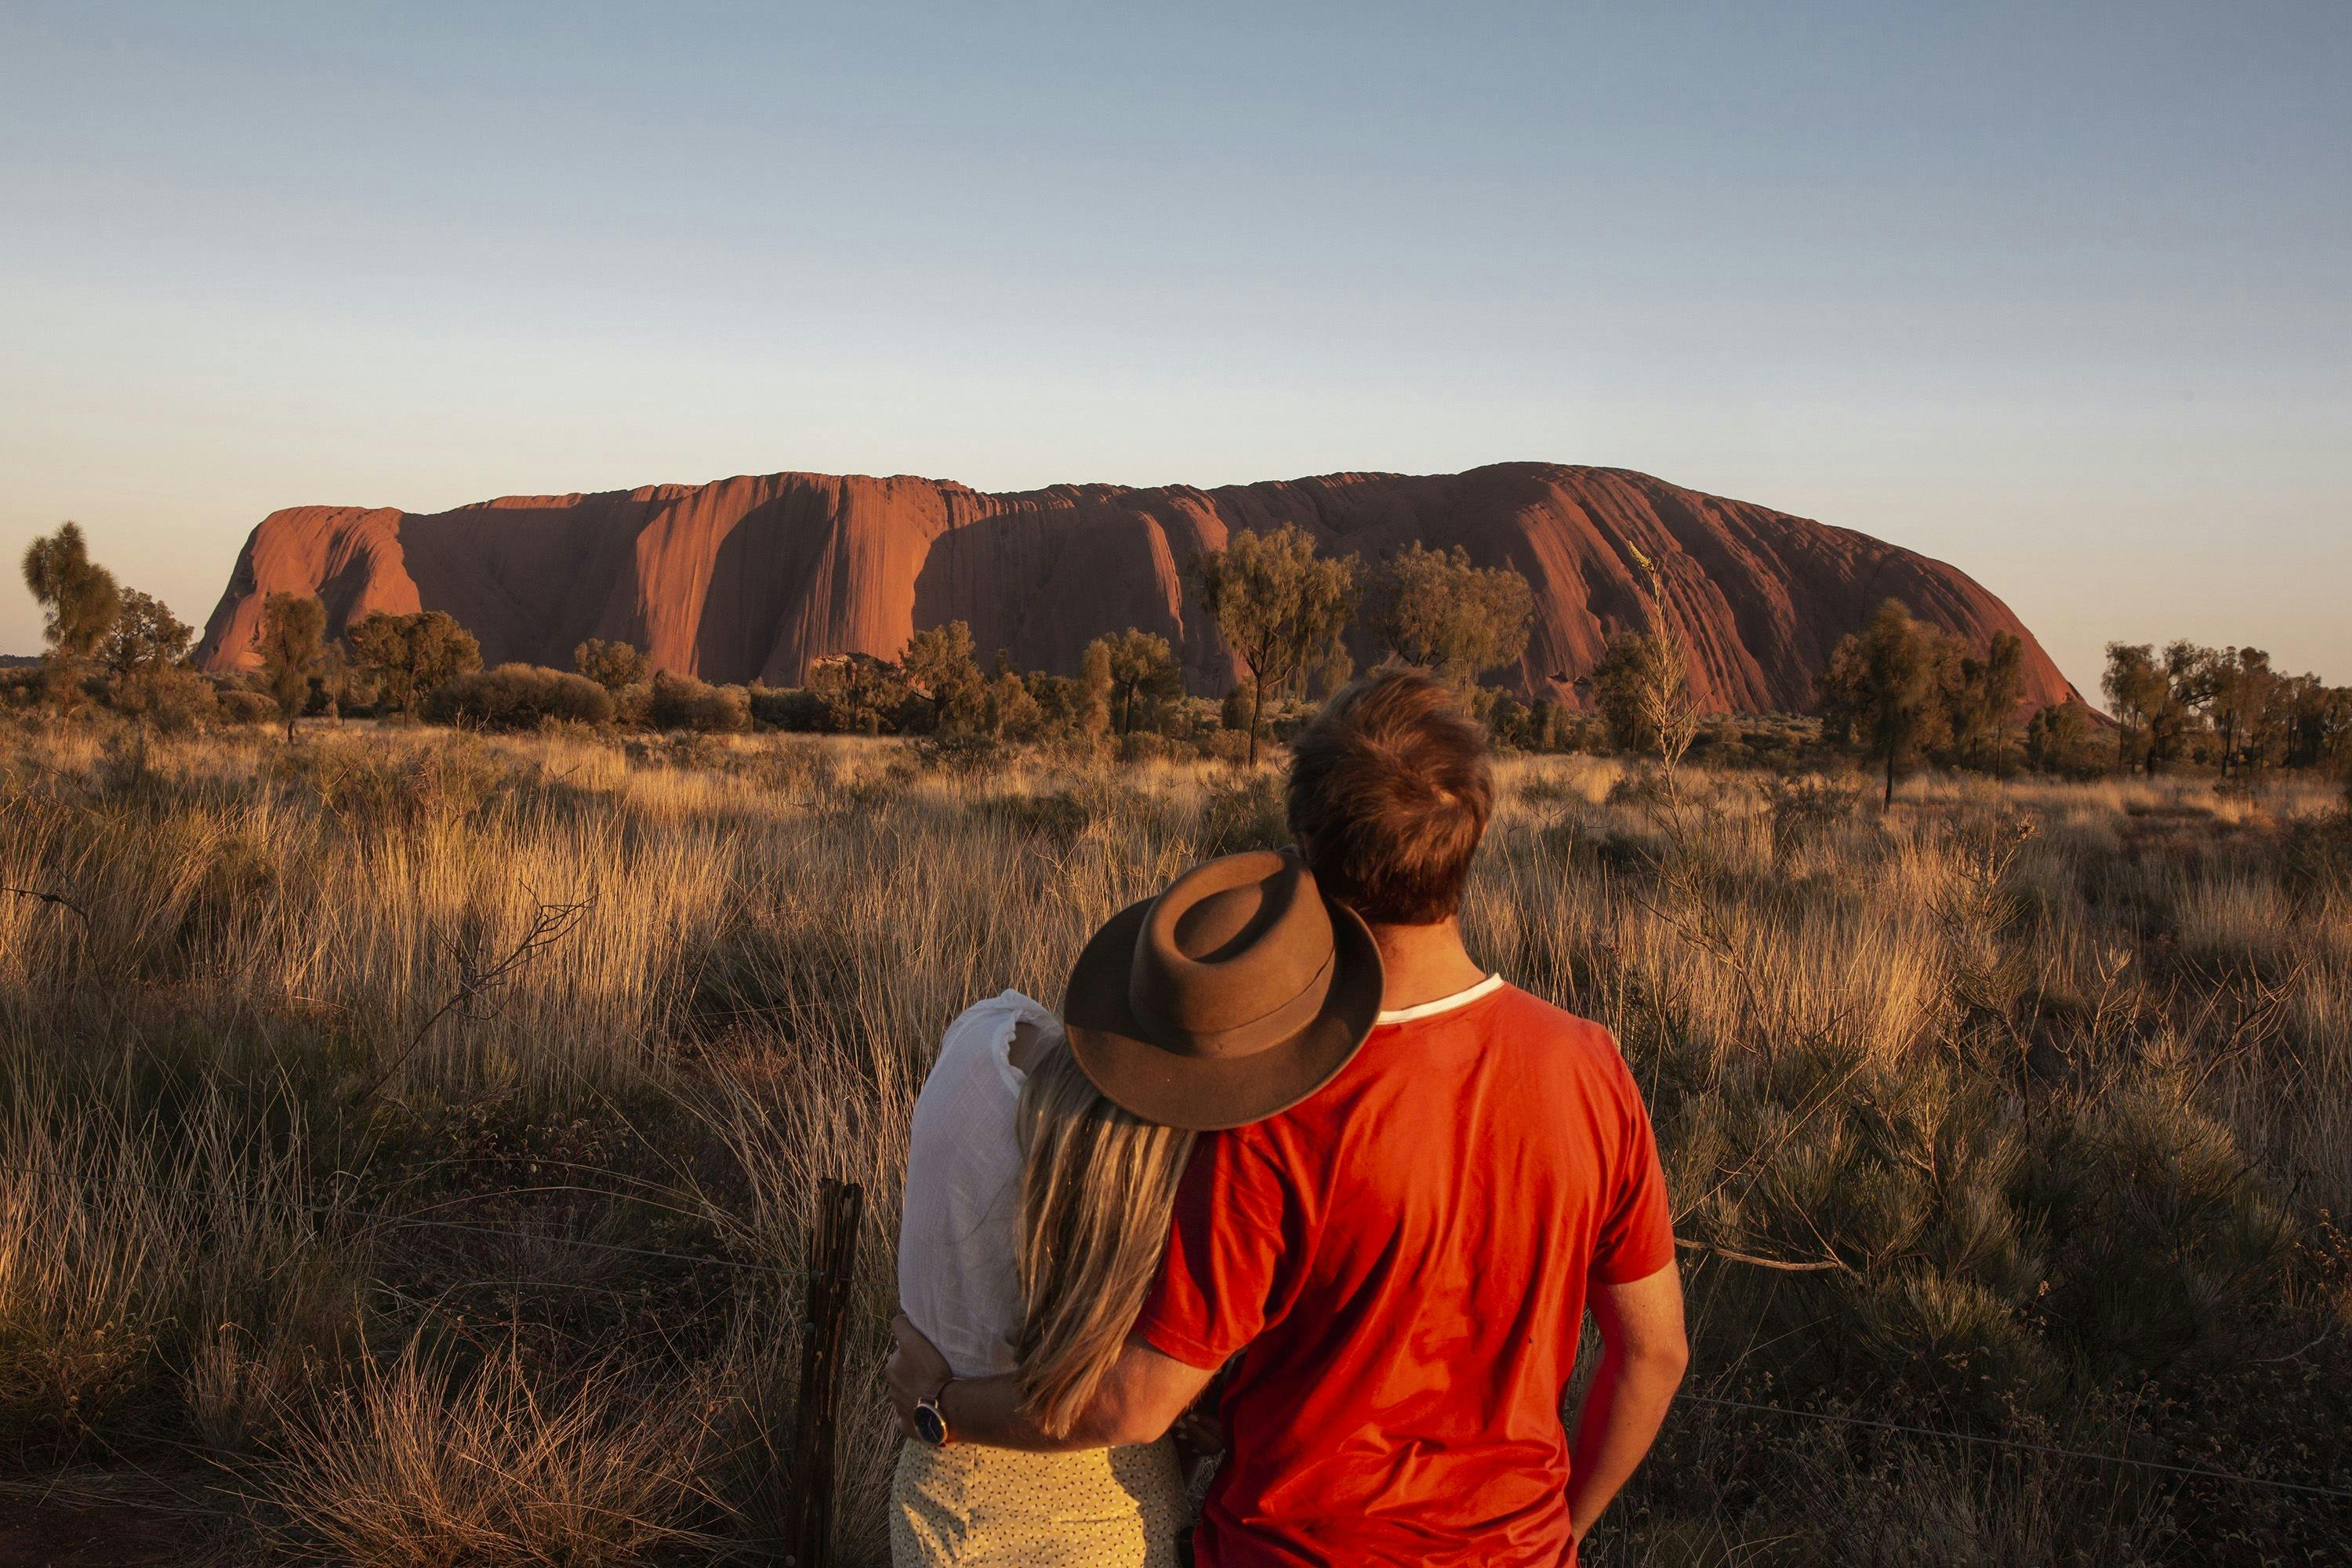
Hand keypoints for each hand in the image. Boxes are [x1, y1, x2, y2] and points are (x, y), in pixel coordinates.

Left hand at [887, 1312, 951, 1438]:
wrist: (945, 1406)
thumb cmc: (931, 1371)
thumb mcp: (914, 1341)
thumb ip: (902, 1327)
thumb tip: (898, 1320)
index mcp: (891, 1369)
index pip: (899, 1356)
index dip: (913, 1354)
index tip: (926, 1356)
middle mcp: (891, 1389)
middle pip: (903, 1377)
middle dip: (913, 1374)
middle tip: (933, 1373)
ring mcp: (899, 1409)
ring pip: (905, 1397)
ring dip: (915, 1394)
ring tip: (934, 1392)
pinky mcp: (907, 1427)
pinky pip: (906, 1421)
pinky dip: (912, 1417)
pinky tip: (924, 1413)